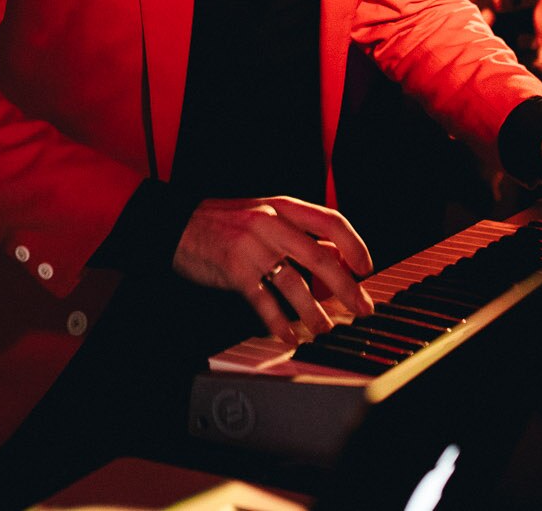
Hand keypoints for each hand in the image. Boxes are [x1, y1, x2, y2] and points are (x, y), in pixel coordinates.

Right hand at [172, 196, 373, 342]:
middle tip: (362, 307)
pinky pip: (264, 302)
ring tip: (326, 329)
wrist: (175, 224)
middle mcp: (270, 223)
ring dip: (315, 312)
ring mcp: (252, 247)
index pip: (330, 221)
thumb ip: (299, 231)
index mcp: (282, 206)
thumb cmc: (223, 222)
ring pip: (295, 284)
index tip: (366, 268)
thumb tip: (338, 251)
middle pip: (320, 258)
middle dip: (347, 288)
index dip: (354, 245)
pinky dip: (279, 322)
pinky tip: (288, 335)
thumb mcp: (265, 214)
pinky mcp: (234, 271)